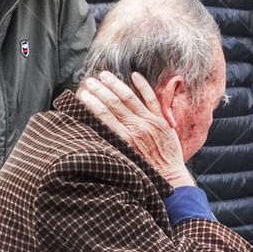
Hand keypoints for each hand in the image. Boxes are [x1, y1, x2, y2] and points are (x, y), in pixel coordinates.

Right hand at [76, 71, 193, 187]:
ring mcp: (150, 122)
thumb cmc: (146, 170)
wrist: (170, 176)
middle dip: (99, 90)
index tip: (82, 94)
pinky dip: (143, 86)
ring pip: (130, 98)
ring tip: (104, 75)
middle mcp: (136, 127)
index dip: (92, 103)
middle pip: (114, 103)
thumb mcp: (125, 158)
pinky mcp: (162, 120)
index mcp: (125, 138)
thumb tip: (97, 129)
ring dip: (115, 84)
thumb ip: (113, 143)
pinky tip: (134, 75)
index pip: (103, 115)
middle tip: (89, 81)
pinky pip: (152, 98)